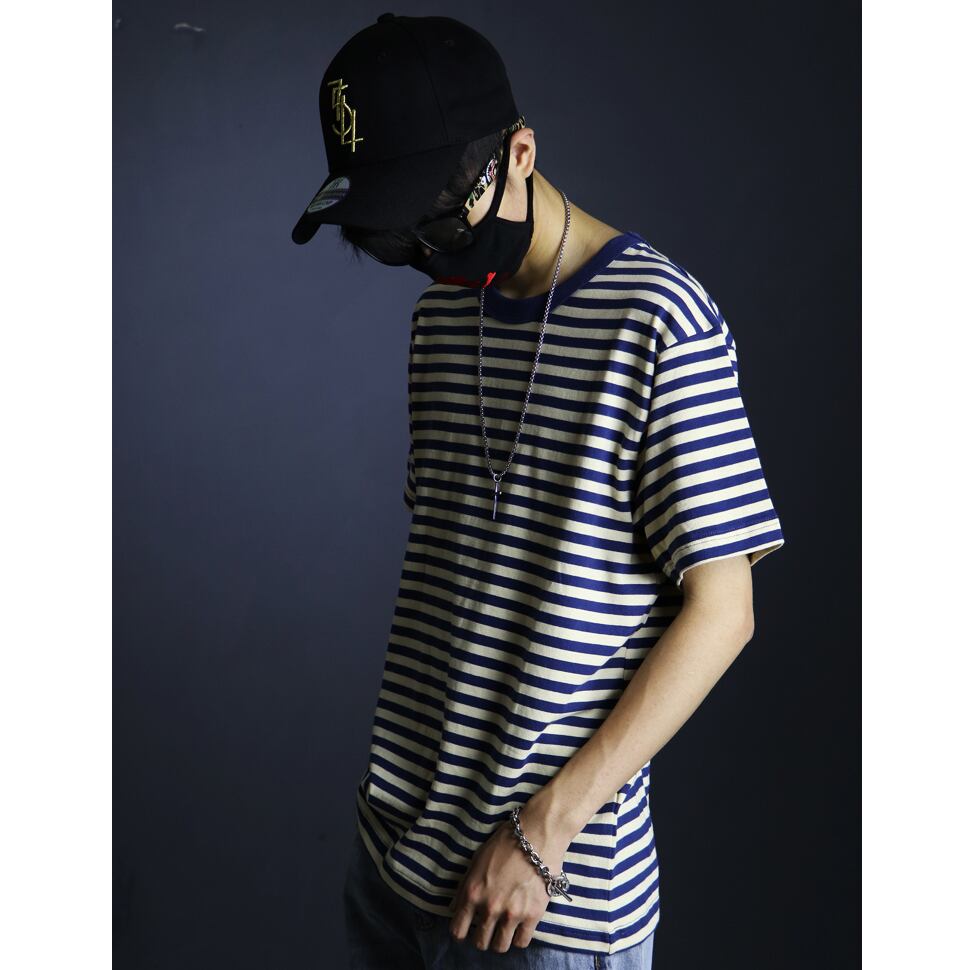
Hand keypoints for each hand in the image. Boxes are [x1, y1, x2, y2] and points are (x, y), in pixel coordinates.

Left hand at [448, 810, 570, 953]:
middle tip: (487, 929)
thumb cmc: (505, 843)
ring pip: (500, 946)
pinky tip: (518, 927)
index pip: (458, 930)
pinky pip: (522, 942)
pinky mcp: (532, 915)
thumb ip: (465, 887)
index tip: (466, 929)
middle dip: (481, 937)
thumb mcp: (477, 860)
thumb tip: (454, 908)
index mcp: (473, 893)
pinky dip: (518, 938)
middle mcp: (490, 907)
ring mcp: (512, 913)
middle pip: (480, 942)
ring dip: (499, 941)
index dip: (461, 932)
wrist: (536, 836)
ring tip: (503, 931)